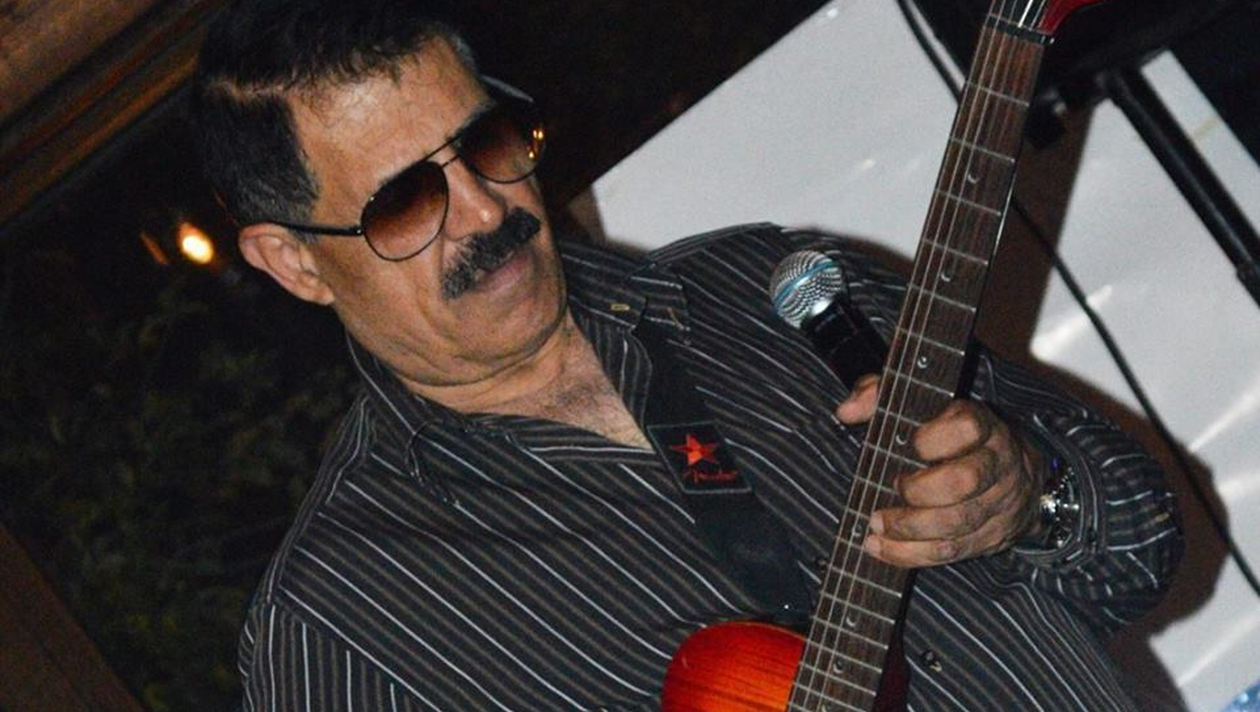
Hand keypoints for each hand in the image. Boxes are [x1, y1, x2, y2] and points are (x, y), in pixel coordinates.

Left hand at [836, 374, 1044, 566]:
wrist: (1017, 472)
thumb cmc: (952, 434)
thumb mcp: (920, 403)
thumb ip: (880, 396)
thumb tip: (847, 411)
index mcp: (982, 426)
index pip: (968, 428)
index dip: (935, 439)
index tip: (911, 444)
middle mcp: (997, 464)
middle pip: (964, 481)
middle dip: (919, 491)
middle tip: (893, 487)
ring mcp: (998, 504)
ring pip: (957, 523)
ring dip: (909, 530)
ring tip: (875, 525)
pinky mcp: (991, 537)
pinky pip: (951, 551)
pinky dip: (912, 554)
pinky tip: (882, 547)